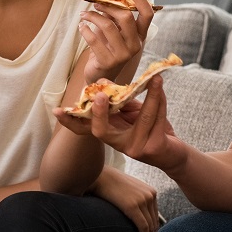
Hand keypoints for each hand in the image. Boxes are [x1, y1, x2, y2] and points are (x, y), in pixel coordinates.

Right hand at [54, 76, 184, 170]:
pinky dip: (160, 99)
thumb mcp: (133, 113)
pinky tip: (161, 86)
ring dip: (150, 95)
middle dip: (99, 112)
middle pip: (101, 131)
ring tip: (155, 78)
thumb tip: (104, 84)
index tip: (56, 111)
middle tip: (100, 95)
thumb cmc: (152, 129)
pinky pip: (156, 118)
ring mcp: (135, 148)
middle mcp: (119, 144)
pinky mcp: (153, 148)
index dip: (70, 121)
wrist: (174, 153)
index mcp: (111, 134)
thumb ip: (121, 101)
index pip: (85, 130)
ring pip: (141, 118)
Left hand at [79, 0, 154, 81]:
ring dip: (92, 16)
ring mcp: (122, 55)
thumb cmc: (108, 49)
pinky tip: (81, 26)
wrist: (101, 74)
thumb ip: (115, 17)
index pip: (148, 14)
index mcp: (140, 36)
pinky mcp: (108, 61)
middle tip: (95, 3)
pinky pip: (93, 38)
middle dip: (108, 6)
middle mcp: (135, 45)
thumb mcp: (115, 33)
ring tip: (84, 15)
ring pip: (107, 25)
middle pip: (126, 17)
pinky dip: (84, 29)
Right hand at [92, 169, 159, 231]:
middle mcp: (150, 195)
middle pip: (154, 222)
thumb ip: (135, 200)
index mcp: (150, 191)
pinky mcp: (133, 206)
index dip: (154, 231)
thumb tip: (136, 216)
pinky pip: (143, 227)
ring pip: (150, 226)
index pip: (155, 216)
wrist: (98, 176)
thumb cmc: (109, 184)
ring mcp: (142, 200)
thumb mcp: (128, 190)